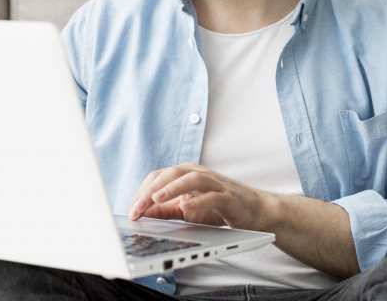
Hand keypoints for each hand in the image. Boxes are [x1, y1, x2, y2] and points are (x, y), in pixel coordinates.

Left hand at [127, 163, 276, 231]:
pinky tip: (186, 209)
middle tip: (136, 208)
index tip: (131, 210)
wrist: (256, 211)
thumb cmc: (220, 208)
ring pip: (191, 179)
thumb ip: (166, 210)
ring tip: (156, 199)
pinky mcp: (229, 197)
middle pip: (171, 173)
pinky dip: (198, 201)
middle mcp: (199, 174)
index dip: (142, 192)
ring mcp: (215, 184)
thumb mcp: (188, 209)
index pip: (158, 176)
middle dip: (150, 191)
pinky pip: (213, 196)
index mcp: (186, 175)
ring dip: (171, 188)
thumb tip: (142, 213)